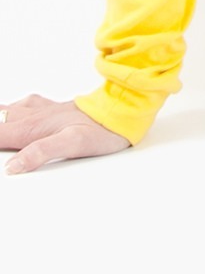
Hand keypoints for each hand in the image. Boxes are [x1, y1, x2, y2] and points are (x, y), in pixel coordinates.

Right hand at [2, 95, 128, 174]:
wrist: (124, 108)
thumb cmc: (101, 128)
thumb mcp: (73, 144)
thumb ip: (40, 153)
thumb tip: (11, 167)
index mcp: (30, 128)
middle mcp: (31, 117)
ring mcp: (39, 111)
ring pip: (4, 112)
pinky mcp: (49, 108)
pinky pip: (18, 106)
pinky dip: (4, 109)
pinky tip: (6, 110)